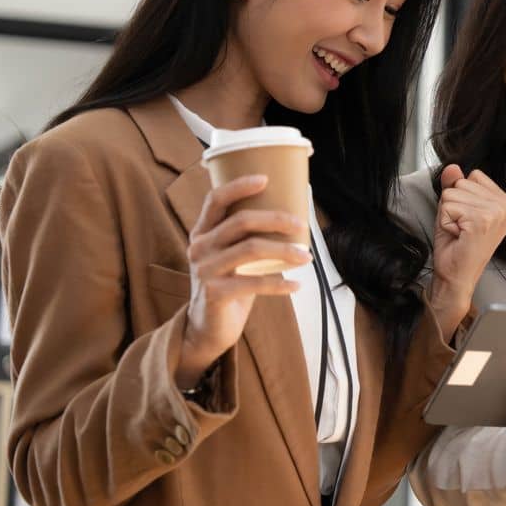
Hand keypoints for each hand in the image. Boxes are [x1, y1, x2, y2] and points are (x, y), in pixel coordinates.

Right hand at [177, 175, 309, 388]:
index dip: (239, 186)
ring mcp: (204, 270)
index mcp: (202, 232)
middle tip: (302, 226)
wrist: (209, 326)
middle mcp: (199, 247)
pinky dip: (280, 284)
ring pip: (251, 249)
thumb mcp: (233, 255)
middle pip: (241, 221)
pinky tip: (297, 284)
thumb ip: (249, 236)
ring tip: (307, 257)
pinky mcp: (214, 293)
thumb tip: (295, 213)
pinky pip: (254, 283)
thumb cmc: (230, 282)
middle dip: (277, 219)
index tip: (266, 179)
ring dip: (285, 251)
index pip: (215, 200)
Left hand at [428, 164, 505, 339]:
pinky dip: (446, 221)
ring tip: (460, 232)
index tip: (468, 220)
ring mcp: (496, 212)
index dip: (463, 196)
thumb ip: (456, 186)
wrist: (456, 277)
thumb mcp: (456, 209)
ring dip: (449, 214)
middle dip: (454, 204)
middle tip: (462, 228)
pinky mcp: (482, 220)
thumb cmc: (458, 247)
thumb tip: (453, 167)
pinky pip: (448, 204)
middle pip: (462, 182)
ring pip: (453, 192)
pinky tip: (458, 236)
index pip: (474, 176)